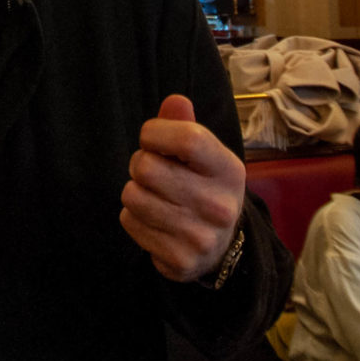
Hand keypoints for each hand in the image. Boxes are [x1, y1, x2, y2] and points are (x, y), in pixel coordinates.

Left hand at [120, 94, 246, 282]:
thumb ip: (186, 126)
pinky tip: (153, 220)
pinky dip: (133, 217)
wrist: (218, 248)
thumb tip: (175, 101)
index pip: (188, 139)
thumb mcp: (204, 156)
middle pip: (147, 168)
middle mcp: (219, 205)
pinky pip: (129, 222)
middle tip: (152, 172)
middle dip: (140, 164)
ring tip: (153, 195)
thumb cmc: (203, 187)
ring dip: (134, 191)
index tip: (152, 138)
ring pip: (132, 195)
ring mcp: (200, 236)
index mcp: (230, 170)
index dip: (156, 132)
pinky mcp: (179, 259)